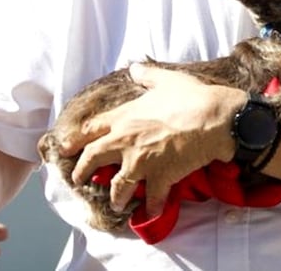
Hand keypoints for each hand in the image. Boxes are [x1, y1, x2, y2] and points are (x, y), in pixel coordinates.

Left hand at [62, 63, 245, 217]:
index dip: (75, 140)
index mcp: (124, 117)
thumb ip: (147, 75)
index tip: (66, 148)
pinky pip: (152, 198)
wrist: (214, 118)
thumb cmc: (191, 96)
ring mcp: (141, 162)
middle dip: (82, 172)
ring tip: (116, 204)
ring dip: (115, 197)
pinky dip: (152, 207)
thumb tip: (135, 68)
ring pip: (118, 186)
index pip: (91, 129)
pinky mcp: (160, 178)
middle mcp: (126, 141)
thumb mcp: (166, 79)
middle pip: (93, 159)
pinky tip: (152, 213)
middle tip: (78, 180)